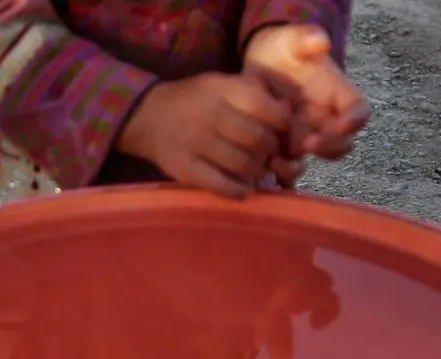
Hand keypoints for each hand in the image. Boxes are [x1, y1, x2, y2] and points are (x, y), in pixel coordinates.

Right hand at [117, 72, 295, 199]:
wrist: (148, 117)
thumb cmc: (198, 102)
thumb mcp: (224, 85)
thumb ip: (257, 94)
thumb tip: (291, 113)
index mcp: (223, 89)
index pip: (268, 109)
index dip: (285, 126)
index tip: (285, 134)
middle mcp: (210, 114)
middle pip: (259, 140)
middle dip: (272, 151)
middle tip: (270, 156)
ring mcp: (195, 142)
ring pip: (244, 165)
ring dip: (257, 172)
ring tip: (255, 170)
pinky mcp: (184, 168)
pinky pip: (221, 185)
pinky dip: (238, 191)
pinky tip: (242, 189)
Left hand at [243, 24, 369, 159]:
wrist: (260, 64)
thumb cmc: (283, 50)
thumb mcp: (292, 40)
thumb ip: (306, 39)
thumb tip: (320, 40)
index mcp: (338, 95)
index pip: (359, 111)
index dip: (355, 121)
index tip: (343, 124)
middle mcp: (327, 120)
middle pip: (342, 143)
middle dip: (329, 147)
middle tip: (308, 144)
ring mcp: (308, 135)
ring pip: (313, 160)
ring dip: (301, 163)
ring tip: (280, 160)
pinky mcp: (285, 146)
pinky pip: (291, 167)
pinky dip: (283, 173)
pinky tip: (268, 166)